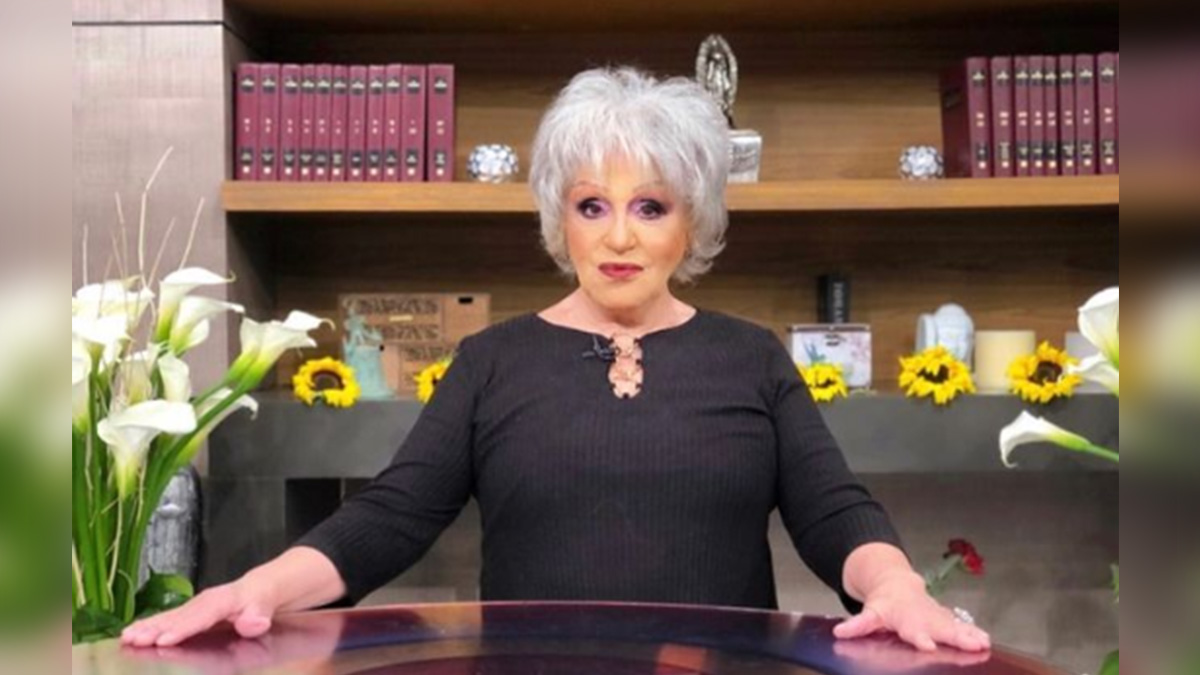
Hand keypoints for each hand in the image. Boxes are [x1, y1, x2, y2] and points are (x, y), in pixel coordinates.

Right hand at [120, 578, 276, 647]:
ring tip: (126, 637)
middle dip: (155, 627)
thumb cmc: (268, 594)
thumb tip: (252, 622)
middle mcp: (208, 600)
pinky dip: (152, 625)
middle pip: (180, 615)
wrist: (269, 583)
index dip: (183, 628)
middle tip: (132, 639)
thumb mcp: (273, 599)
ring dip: (148, 627)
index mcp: (226, 599)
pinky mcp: (194, 611)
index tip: (163, 640)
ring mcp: (199, 605)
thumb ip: (261, 611)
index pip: (202, 616)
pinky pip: (171, 618)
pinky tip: (134, 633)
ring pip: (171, 616)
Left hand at [833, 571, 990, 652]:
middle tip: (971, 646)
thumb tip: (839, 632)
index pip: (912, 629)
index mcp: (904, 617)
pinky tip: (985, 641)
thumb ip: (857, 624)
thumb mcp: (869, 613)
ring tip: (983, 644)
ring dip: (969, 634)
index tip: (928, 645)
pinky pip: (961, 624)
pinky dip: (973, 631)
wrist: (896, 583)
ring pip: (954, 625)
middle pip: (940, 627)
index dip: (920, 637)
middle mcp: (923, 616)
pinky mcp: (945, 617)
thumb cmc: (885, 604)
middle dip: (955, 637)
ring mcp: (936, 615)